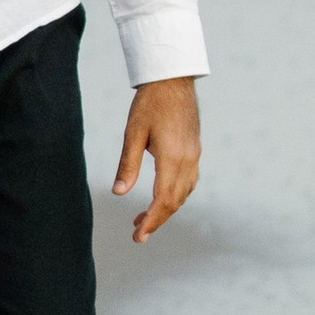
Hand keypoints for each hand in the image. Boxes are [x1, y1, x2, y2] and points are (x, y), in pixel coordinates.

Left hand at [112, 77, 200, 243]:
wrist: (173, 79)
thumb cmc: (150, 103)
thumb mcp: (133, 133)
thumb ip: (128, 165)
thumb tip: (119, 193)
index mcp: (172, 158)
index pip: (162, 200)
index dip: (151, 221)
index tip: (138, 236)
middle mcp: (188, 160)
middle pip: (175, 201)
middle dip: (157, 220)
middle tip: (137, 233)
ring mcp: (194, 155)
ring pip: (184, 193)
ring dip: (166, 209)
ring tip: (144, 217)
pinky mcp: (195, 149)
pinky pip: (189, 181)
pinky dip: (176, 194)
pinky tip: (161, 195)